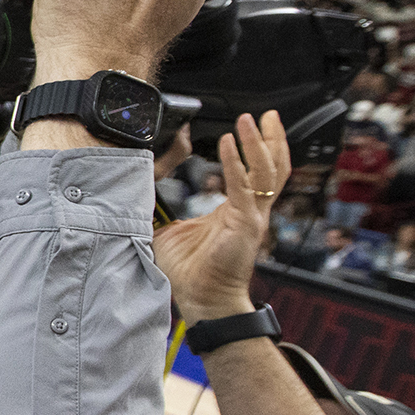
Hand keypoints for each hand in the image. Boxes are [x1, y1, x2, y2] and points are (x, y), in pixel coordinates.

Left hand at [154, 112, 287, 321]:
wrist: (201, 300)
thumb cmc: (188, 270)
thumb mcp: (168, 225)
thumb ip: (162, 201)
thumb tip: (141, 179)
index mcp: (236, 210)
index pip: (251, 171)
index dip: (247, 149)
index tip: (237, 127)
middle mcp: (251, 211)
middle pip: (273, 167)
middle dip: (272, 138)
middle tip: (268, 114)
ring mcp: (252, 217)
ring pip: (267, 172)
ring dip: (258, 143)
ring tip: (250, 120)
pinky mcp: (245, 225)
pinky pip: (244, 189)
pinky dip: (237, 164)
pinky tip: (228, 143)